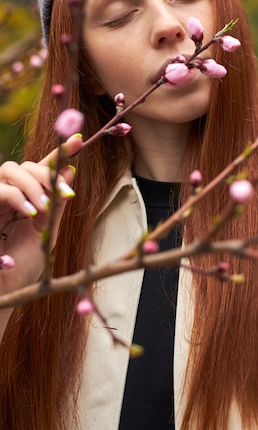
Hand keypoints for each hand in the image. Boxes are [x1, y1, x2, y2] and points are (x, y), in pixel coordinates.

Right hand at [0, 134, 81, 298]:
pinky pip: (0, 189)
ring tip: (43, 208)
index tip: (78, 140)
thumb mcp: (46, 233)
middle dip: (46, 173)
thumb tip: (70, 172)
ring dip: (32, 184)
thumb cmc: (22, 267)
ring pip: (11, 169)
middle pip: (26, 164)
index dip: (59, 153)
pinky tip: (31, 213)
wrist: (5, 290)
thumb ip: (56, 205)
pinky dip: (17, 196)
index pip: (43, 169)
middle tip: (62, 191)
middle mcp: (11, 195)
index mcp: (28, 199)